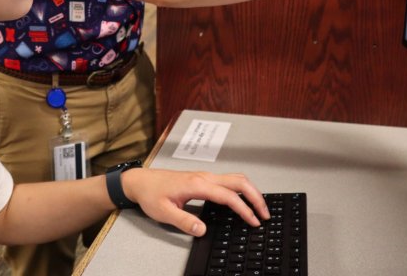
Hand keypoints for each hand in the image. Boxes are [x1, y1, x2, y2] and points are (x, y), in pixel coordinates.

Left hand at [121, 168, 269, 235]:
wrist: (141, 181)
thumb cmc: (151, 194)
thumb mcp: (164, 212)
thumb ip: (184, 221)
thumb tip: (203, 230)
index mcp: (197, 184)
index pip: (228, 196)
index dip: (244, 209)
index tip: (254, 221)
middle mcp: (204, 177)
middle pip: (239, 182)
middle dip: (256, 197)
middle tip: (265, 214)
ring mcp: (205, 176)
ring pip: (235, 179)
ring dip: (250, 191)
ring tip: (260, 208)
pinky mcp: (203, 179)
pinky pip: (228, 180)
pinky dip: (242, 189)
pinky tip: (244, 200)